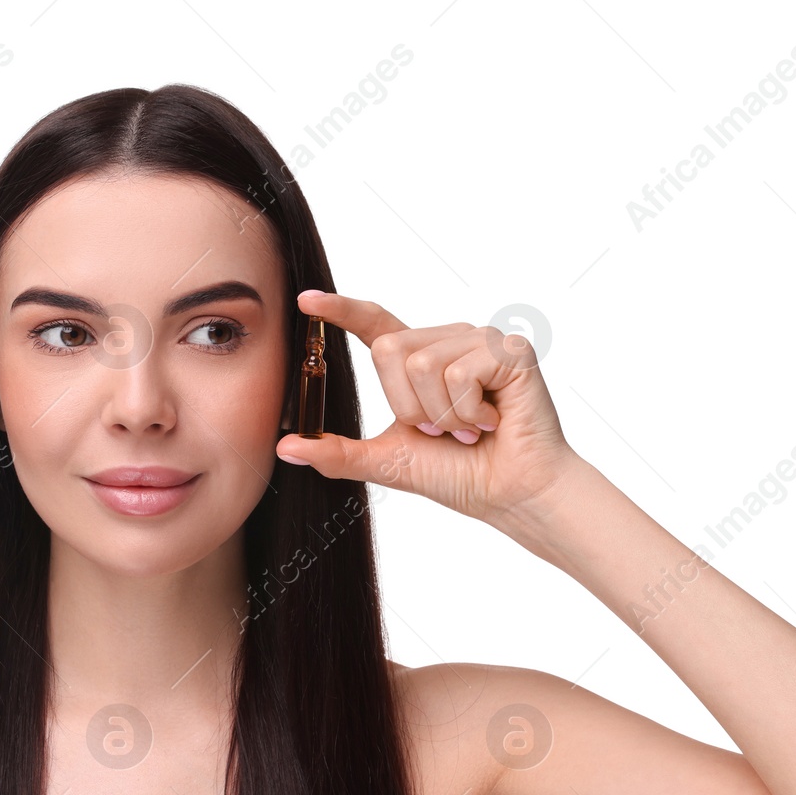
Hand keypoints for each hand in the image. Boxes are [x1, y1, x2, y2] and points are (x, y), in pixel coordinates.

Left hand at [276, 290, 579, 526]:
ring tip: (470, 428)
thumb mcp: (387, 461)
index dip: (341, 310)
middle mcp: (448, 341)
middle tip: (443, 430)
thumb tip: (286, 447)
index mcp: (420, 359)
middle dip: (409, 406)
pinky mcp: (509, 350)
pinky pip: (460, 374)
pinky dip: (469, 412)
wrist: (510, 494)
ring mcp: (480, 341)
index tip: (306, 301)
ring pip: (424, 365)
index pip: (375, 324)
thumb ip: (338, 452)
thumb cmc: (459, 475)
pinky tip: (492, 422)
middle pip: (391, 349)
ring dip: (442, 415)